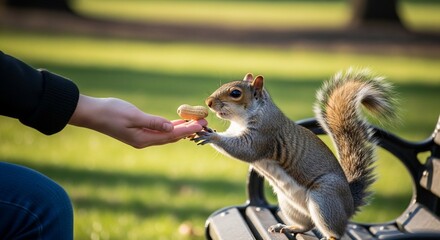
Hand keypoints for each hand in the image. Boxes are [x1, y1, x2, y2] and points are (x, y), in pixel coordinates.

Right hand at [69, 95, 206, 147]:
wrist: (91, 113)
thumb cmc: (110, 112)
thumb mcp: (133, 116)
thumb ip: (153, 122)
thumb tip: (170, 128)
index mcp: (143, 139)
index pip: (171, 135)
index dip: (188, 130)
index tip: (201, 125)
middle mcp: (144, 141)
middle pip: (171, 137)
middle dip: (188, 130)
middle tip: (204, 123)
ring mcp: (140, 137)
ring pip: (166, 134)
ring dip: (180, 129)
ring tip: (195, 123)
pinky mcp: (138, 131)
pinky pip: (158, 131)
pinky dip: (169, 127)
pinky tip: (176, 123)